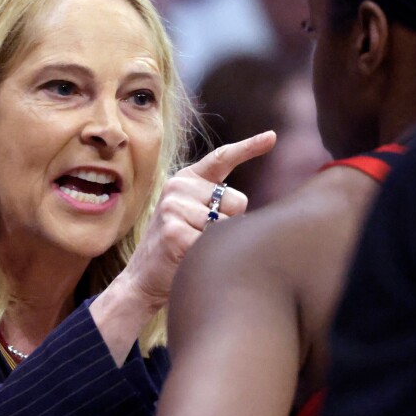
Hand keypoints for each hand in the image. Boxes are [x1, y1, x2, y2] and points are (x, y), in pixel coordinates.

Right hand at [121, 130, 276, 308]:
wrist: (143, 277)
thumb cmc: (177, 245)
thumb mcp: (193, 213)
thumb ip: (216, 202)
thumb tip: (244, 204)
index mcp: (186, 179)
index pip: (222, 158)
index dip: (249, 147)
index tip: (272, 137)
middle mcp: (178, 187)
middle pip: (237, 202)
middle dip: (229, 223)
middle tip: (200, 236)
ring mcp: (174, 207)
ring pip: (227, 225)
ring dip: (216, 243)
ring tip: (192, 247)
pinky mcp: (174, 231)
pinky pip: (212, 244)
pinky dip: (206, 256)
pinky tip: (187, 258)